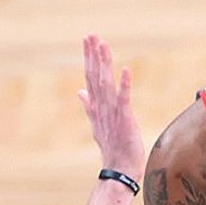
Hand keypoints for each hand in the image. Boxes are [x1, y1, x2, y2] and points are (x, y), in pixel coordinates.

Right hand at [79, 34, 144, 180]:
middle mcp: (102, 107)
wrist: (119, 169)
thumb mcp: (98, 124)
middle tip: (90, 34)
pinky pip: (123, 99)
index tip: (88, 40)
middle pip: (95, 76)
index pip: (91, 77)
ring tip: (102, 44)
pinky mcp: (124, 119)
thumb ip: (89, 106)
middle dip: (93, 55)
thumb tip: (80, 91)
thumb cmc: (113, 148)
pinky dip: (124, 84)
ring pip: (105, 83)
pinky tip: (125, 69)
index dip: (89, 58)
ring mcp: (112, 112)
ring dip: (104, 63)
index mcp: (97, 106)